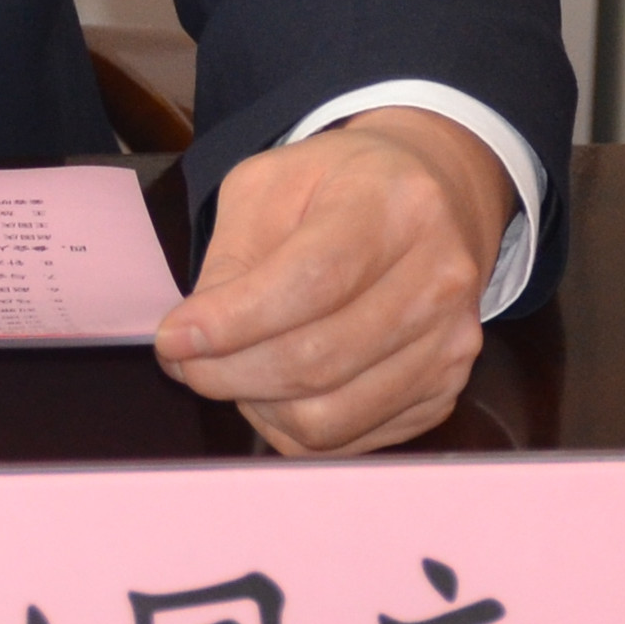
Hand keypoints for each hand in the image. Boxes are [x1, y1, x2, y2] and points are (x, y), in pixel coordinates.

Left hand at [153, 108, 512, 455]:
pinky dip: (295, 426)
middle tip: (185, 363)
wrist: (433, 195)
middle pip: (318, 359)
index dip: (233, 322)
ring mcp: (451, 342)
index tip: (173, 338)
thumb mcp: (272, 183)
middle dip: (229, 374)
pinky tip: (277, 386)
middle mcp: (439, 278)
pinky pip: (351, 440)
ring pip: (331, 416)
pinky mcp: (448, 389)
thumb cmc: (340, 185)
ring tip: (231, 371)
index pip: (310, 282)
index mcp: (394, 206)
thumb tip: (194, 337)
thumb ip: (232, 255)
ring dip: (258, 406)